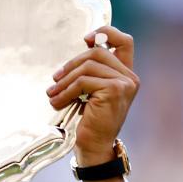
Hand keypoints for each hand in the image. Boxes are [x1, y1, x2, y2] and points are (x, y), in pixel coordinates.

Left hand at [46, 26, 138, 181]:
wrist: (94, 149)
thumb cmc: (89, 122)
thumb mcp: (91, 91)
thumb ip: (92, 71)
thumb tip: (84, 45)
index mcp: (126, 75)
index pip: (125, 41)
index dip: (106, 32)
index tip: (85, 38)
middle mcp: (130, 78)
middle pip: (97, 52)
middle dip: (71, 64)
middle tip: (54, 80)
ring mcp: (124, 84)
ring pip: (88, 66)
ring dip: (65, 81)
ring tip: (52, 94)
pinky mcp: (114, 90)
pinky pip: (84, 81)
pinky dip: (66, 91)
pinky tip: (58, 102)